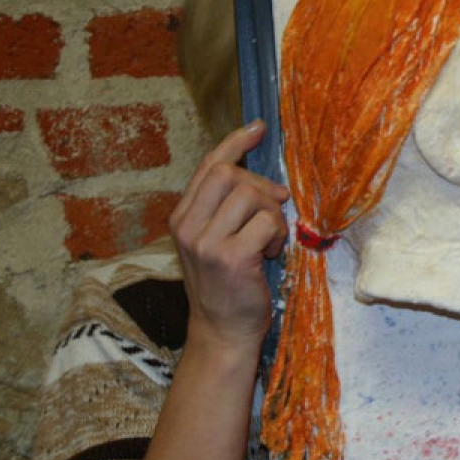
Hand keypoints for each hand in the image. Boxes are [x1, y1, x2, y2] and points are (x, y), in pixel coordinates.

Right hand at [168, 120, 289, 352]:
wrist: (222, 331)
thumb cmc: (227, 286)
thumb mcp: (216, 242)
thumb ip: (227, 210)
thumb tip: (264, 180)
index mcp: (182, 218)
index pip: (209, 166)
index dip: (235, 143)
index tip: (258, 128)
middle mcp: (188, 226)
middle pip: (229, 173)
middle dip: (260, 184)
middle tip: (274, 207)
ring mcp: (206, 242)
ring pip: (250, 195)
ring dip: (272, 214)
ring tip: (270, 240)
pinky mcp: (231, 257)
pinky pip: (267, 222)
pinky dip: (278, 234)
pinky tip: (271, 255)